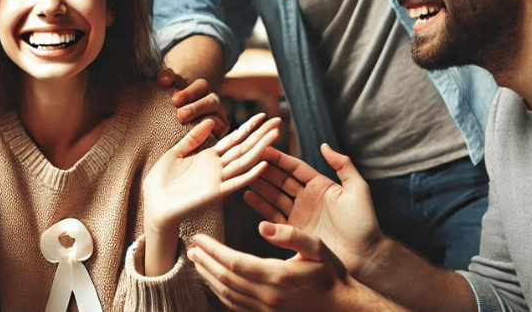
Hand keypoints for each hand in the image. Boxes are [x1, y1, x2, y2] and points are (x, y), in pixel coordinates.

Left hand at [144, 114, 280, 233]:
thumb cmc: (160, 182)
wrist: (153, 205)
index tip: (263, 115)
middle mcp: (217, 169)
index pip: (233, 139)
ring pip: (244, 162)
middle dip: (261, 135)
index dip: (248, 127)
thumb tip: (210, 121)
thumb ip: (192, 139)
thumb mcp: (175, 154)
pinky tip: (262, 164)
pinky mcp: (214, 193)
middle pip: (244, 148)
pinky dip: (249, 174)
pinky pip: (235, 183)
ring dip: (260, 149)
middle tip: (278, 121)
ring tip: (275, 135)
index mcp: (208, 158)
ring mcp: (218, 181)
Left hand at [159, 69, 229, 135]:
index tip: (175, 101)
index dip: (189, 93)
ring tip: (188, 129)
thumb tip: (164, 78)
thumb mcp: (170, 88)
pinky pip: (218, 132)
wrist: (184, 122)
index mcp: (202, 89)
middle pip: (211, 101)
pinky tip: (196, 137)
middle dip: (195, 109)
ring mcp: (219, 116)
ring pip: (216, 118)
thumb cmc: (174, 102)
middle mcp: (213, 101)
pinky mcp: (220, 130)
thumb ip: (167, 78)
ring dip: (201, 122)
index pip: (201, 86)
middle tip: (180, 116)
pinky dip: (208, 133)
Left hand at [189, 228, 372, 311]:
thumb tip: (262, 227)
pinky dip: (219, 293)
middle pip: (225, 278)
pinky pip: (236, 306)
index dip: (213, 250)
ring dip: (208, 277)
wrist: (340, 306)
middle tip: (190, 247)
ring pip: (227, 294)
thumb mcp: (317, 248)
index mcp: (277, 275)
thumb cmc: (330, 273)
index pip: (234, 262)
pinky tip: (213, 281)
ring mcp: (266, 308)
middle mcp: (268, 295)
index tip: (199, 239)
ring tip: (196, 261)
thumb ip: (291, 234)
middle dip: (205, 262)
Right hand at [243, 144, 381, 274]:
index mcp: (321, 186)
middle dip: (264, 168)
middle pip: (280, 179)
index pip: (295, 167)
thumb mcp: (358, 190)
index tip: (263, 147)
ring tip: (242, 174)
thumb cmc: (364, 224)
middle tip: (247, 158)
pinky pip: (273, 216)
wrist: (364, 258)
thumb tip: (324, 145)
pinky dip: (260, 206)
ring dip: (259, 184)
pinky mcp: (293, 232)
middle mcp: (307, 198)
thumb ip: (344, 166)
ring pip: (273, 195)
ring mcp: (299, 215)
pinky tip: (248, 196)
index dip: (280, 157)